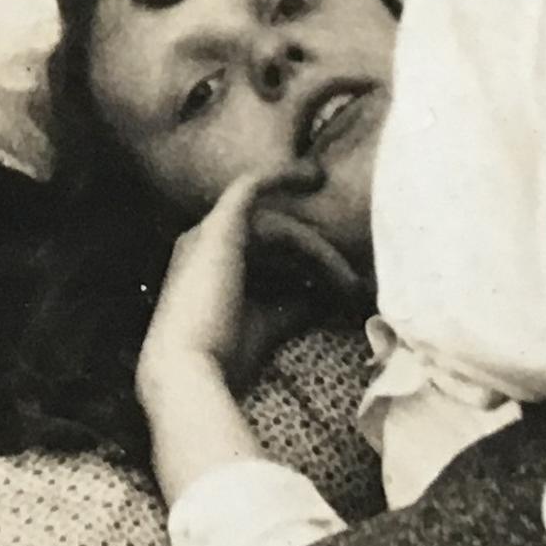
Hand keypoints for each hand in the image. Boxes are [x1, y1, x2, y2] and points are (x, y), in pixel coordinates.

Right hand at [139, 166, 353, 392]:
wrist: (190, 370)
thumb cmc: (224, 357)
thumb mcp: (268, 325)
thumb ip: (294, 305)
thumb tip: (326, 295)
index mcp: (207, 269)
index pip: (266, 254)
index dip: (307, 266)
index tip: (344, 287)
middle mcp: (201, 244)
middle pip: (275, 238)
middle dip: (318, 259)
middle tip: (354, 286)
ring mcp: (207, 233)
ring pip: (276, 226)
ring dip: (316, 249)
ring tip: (349, 279)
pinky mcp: (219, 227)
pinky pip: (251, 187)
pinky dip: (280, 176)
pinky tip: (312, 175)